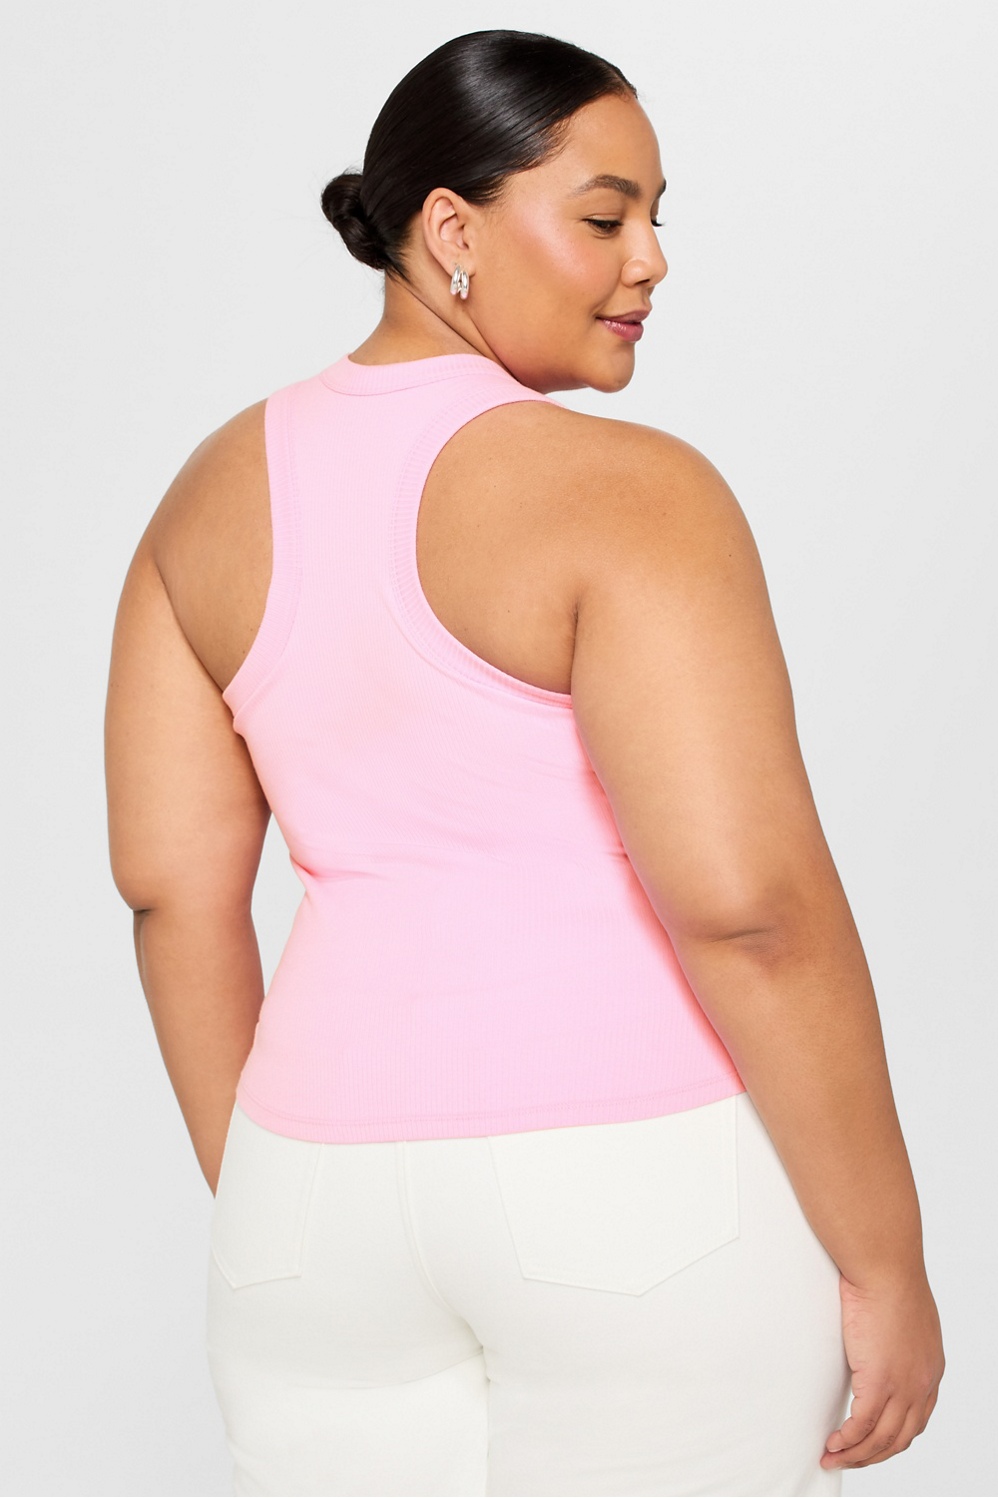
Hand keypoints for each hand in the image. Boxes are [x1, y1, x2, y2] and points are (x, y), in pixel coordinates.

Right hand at [821, 1268, 943, 1470]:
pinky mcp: (878, 1382)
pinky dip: (847, 1441)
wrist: (885, 1266)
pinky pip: (862, 1426)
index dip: (895, 1436)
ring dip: (856, 1455)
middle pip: (901, 1437)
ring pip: (881, 1439)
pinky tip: (833, 1444)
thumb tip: (877, 1337)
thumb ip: (897, 1335)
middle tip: (850, 1459)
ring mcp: (903, 1386)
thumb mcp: (904, 1314)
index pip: (917, 1418)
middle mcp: (922, 1384)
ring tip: (833, 1457)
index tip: (873, 1442)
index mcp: (931, 1368)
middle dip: (874, 1455)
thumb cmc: (889, 1276)